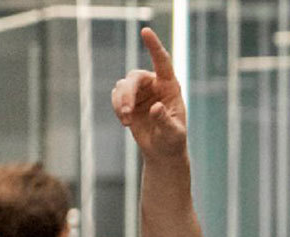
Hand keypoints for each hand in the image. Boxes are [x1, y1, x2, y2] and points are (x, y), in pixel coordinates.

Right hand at [111, 28, 186, 160]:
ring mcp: (140, 91)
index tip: (145, 31)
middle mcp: (155, 85)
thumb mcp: (173, 133)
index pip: (163, 62)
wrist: (162, 151)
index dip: (154, 46)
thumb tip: (156, 107)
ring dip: (121, 103)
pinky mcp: (129, 99)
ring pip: (123, 86)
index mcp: (170, 87)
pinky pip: (116, 96)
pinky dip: (117, 107)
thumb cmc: (173, 141)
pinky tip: (125, 122)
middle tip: (127, 114)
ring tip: (127, 121)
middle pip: (135, 77)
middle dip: (127, 94)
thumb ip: (165, 120)